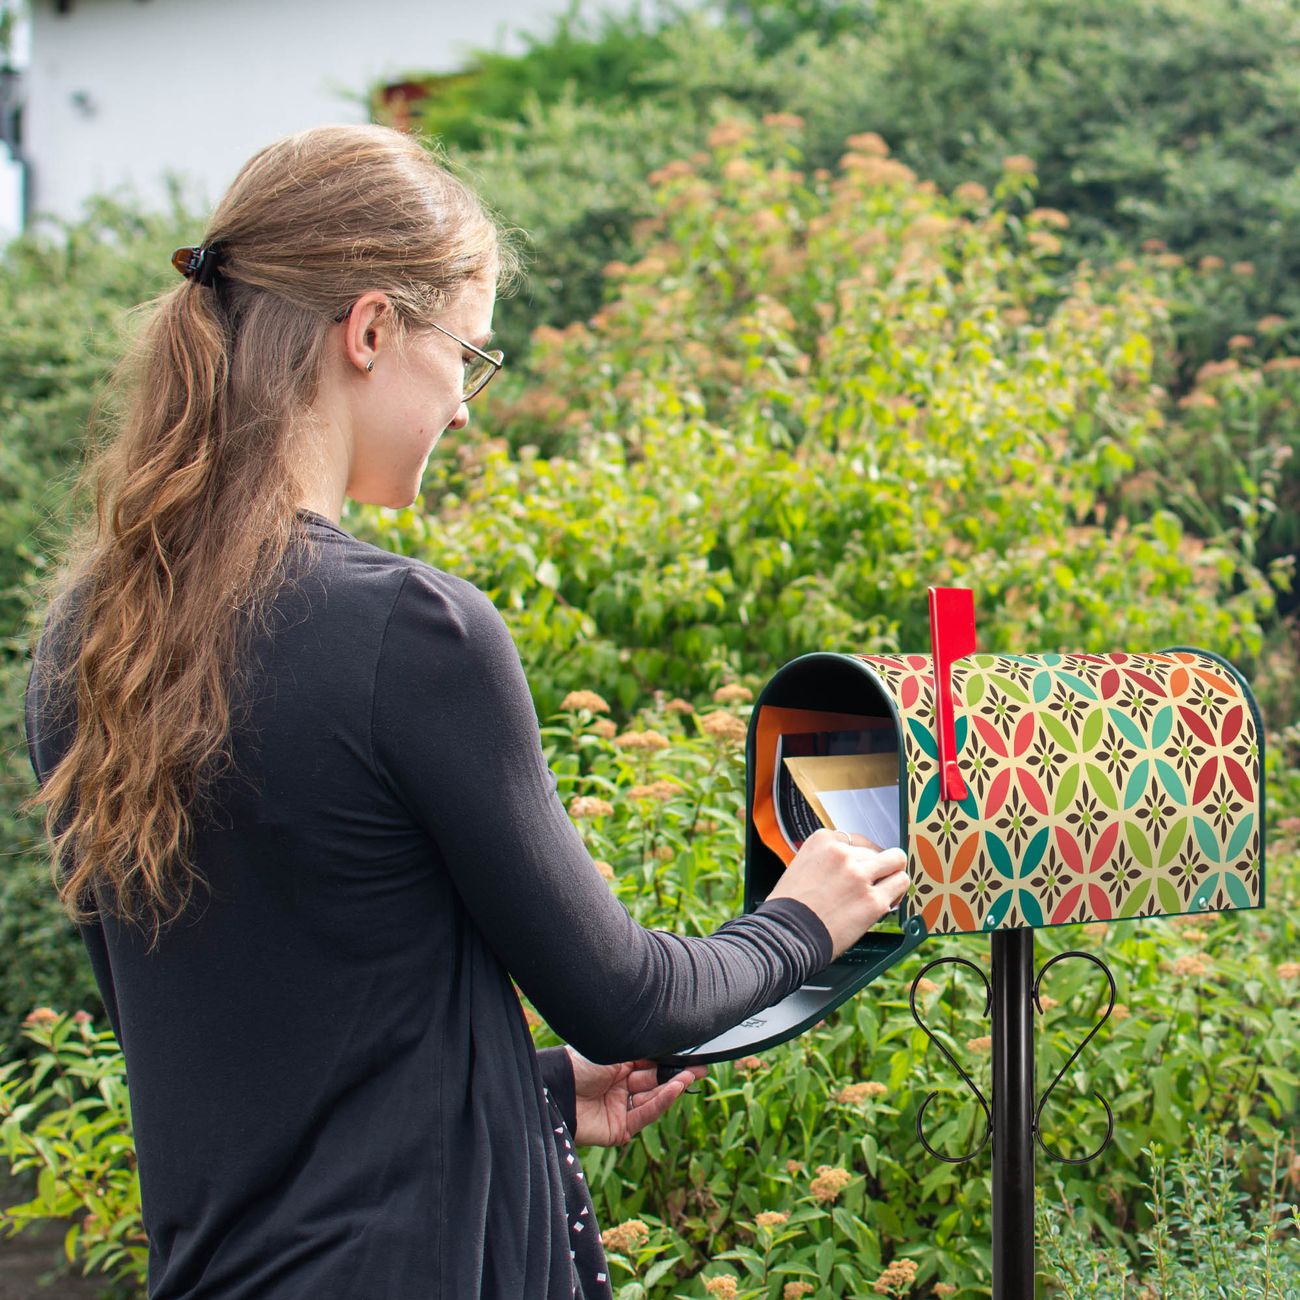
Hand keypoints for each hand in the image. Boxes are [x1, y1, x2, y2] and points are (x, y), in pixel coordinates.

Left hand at [566, 1047, 707, 1146]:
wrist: (556, 1089)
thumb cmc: (580, 1064)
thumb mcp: (614, 1051)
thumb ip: (641, 1053)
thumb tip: (668, 1044)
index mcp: (616, 1065)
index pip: (649, 1064)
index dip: (670, 1061)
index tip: (692, 1056)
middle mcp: (619, 1086)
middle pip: (653, 1082)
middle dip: (676, 1074)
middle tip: (699, 1068)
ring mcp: (619, 1108)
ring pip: (652, 1099)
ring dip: (671, 1088)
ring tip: (688, 1076)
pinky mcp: (618, 1129)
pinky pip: (644, 1115)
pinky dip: (660, 1103)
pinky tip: (673, 1089)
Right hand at [765, 827, 909, 958]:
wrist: (786, 936)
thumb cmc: (788, 908)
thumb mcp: (801, 867)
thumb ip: (826, 860)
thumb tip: (849, 865)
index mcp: (822, 841)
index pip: (856, 840)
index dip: (860, 857)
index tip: (858, 869)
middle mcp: (842, 854)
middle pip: (876, 851)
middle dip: (875, 867)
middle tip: (870, 883)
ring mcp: (859, 876)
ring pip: (896, 861)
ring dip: (891, 875)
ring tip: (884, 889)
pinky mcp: (873, 900)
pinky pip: (900, 885)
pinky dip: (896, 894)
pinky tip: (885, 903)